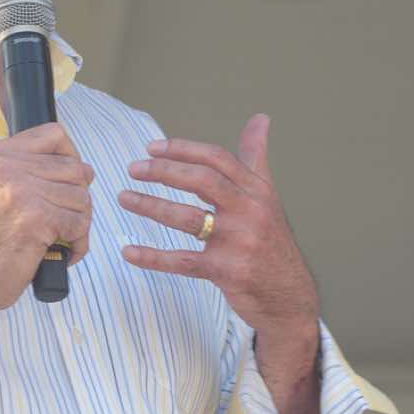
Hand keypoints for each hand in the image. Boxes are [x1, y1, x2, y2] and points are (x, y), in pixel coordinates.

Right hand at [0, 123, 92, 313]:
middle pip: (75, 168)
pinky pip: (80, 223)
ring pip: (82, 197)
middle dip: (77, 197)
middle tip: (62, 219)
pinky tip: (63, 251)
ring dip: (79, 221)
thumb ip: (31, 169)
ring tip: (60, 236)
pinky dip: (78, 242)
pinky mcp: (36, 218)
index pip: (54, 134)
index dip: (70, 157)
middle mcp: (6, 166)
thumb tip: (85, 168)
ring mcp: (21, 191)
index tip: (64, 181)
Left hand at [118, 114, 318, 341]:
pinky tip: (129, 251)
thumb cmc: (271, 241)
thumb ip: (255, 157)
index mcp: (256, 190)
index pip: (217, 159)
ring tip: (124, 198)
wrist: (289, 294)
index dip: (182, 149)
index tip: (151, 147)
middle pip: (202, 180)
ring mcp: (238, 241)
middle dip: (164, 171)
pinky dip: (152, 257)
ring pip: (187, 218)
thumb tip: (260, 118)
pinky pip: (182, 261)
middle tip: (134, 168)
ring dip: (151, 206)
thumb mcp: (267, 196)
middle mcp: (249, 211)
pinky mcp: (226, 271)